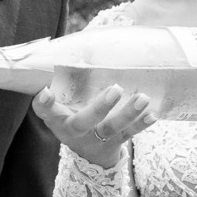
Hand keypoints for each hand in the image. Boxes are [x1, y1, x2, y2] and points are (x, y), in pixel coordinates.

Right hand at [33, 84, 154, 168]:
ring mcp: (96, 138)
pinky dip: (141, 125)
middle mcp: (75, 130)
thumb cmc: (73, 114)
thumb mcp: (63, 102)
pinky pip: (129, 134)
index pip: (45, 111)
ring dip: (128, 114)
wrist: (89, 152)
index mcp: (57, 118)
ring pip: (111, 128)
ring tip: (142, 98)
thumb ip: (64, 80)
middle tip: (115, 89)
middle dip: (99, 108)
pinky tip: (152, 115)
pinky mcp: (115, 142)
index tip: (46, 92)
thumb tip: (78, 44)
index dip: (44, 104)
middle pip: (83, 122)